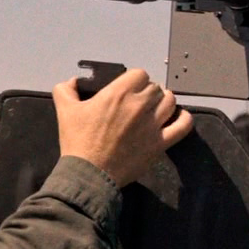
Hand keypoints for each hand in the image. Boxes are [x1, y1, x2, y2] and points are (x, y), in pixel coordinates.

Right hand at [52, 69, 192, 186]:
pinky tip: (176, 118)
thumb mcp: (65, 110)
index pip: (139, 74)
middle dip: (147, 93)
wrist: (89, 174)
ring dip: (163, 103)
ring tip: (154, 110)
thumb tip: (74, 82)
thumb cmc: (78, 142)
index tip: (128, 91)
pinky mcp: (160, 143)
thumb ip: (66, 89)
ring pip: (171, 102)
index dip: (134, 81)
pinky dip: (183, 119)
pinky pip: (183, 125)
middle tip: (137, 104)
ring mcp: (153, 124)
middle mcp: (140, 105)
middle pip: (155, 88)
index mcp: (119, 93)